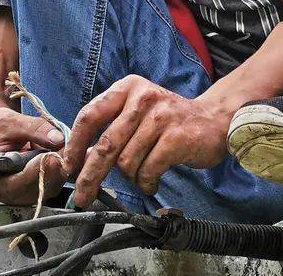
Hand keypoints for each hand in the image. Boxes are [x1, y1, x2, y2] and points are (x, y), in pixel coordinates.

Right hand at [0, 107, 66, 205]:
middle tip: (61, 151)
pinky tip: (55, 156)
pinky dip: (56, 173)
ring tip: (56, 149)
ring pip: (41, 192)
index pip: (9, 185)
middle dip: (48, 171)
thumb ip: (33, 127)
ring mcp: (13, 195)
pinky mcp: (28, 192)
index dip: (30, 175)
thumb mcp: (9, 120)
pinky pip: (47, 188)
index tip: (47, 159)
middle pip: (28, 192)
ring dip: (54, 172)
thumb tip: (58, 138)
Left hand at [60, 75, 229, 207]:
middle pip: (105, 144)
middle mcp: (142, 98)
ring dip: (129, 177)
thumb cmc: (168, 121)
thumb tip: (80, 158)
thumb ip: (110, 128)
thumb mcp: (137, 112)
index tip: (67, 166)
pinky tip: (152, 182)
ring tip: (140, 177)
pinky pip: (147, 170)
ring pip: (126, 161)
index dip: (75, 145)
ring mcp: (160, 117)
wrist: (214, 120)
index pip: (90, 115)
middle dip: (90, 175)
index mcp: (126, 88)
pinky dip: (146, 182)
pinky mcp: (176, 137)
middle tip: (82, 195)